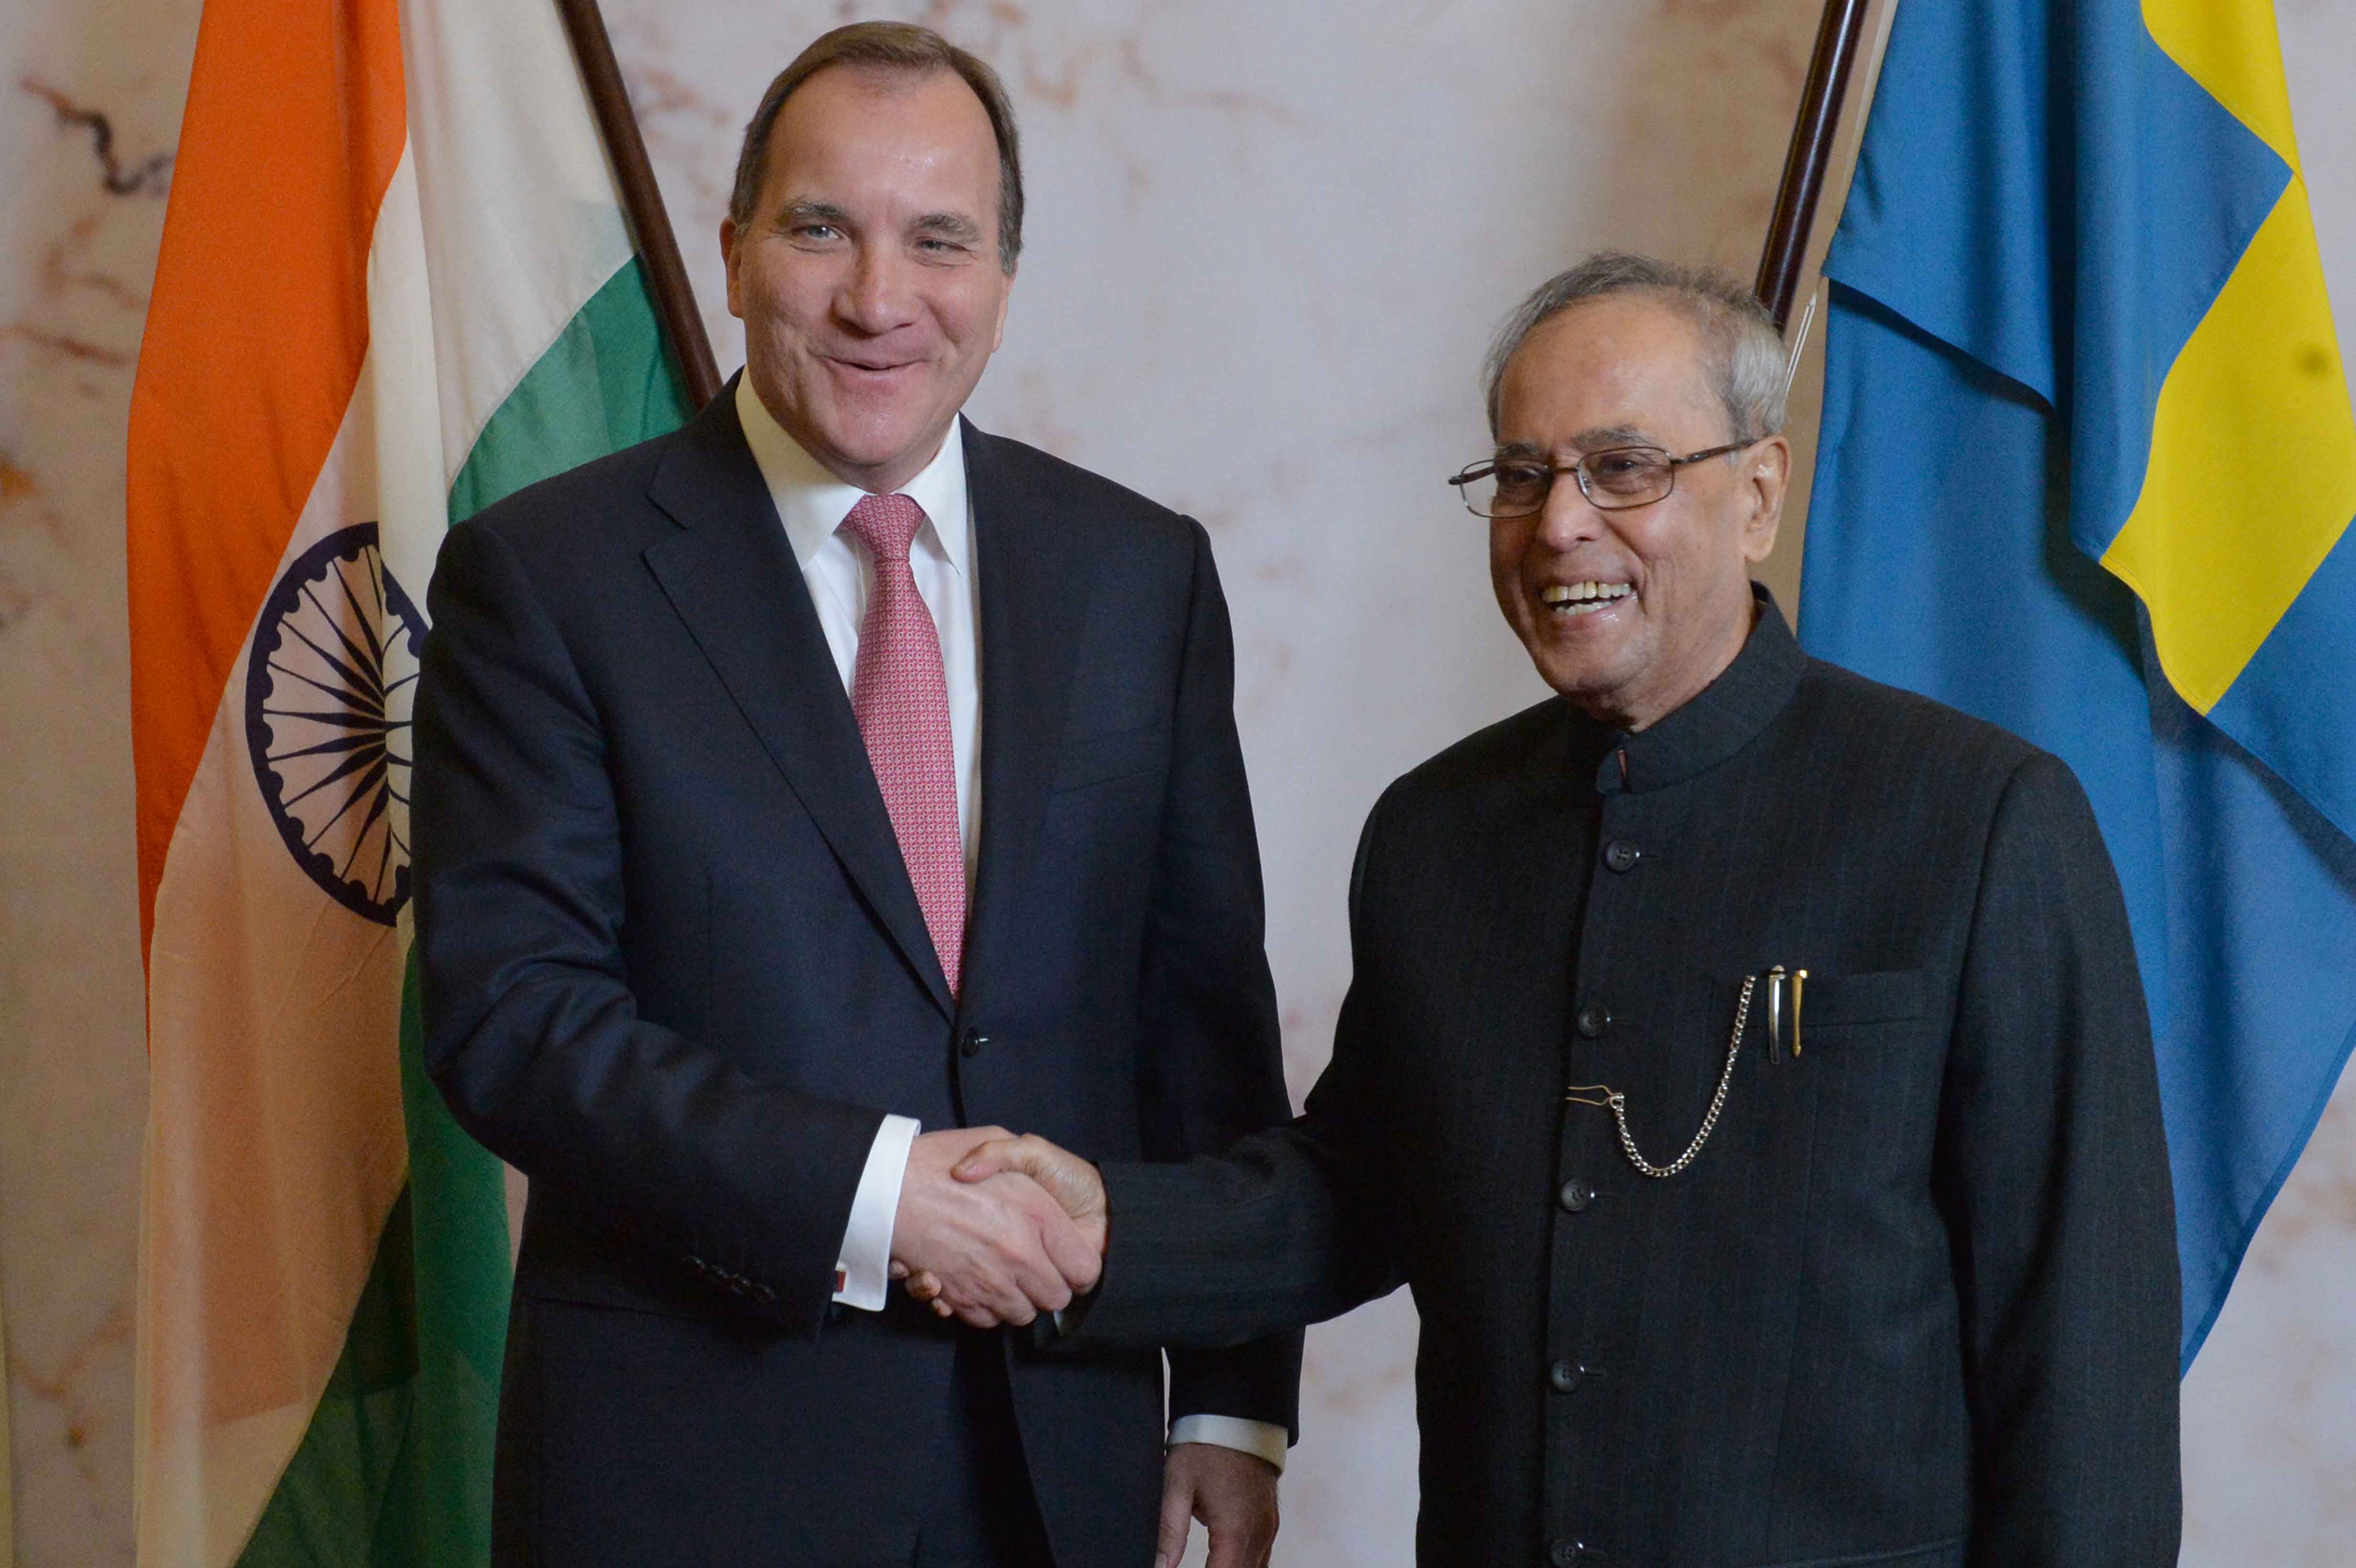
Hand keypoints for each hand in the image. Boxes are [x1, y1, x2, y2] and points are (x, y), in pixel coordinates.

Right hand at [887, 1127, 1100, 1328]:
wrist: (883, 1186)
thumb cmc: (942, 1159)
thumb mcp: (997, 1138)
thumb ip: (1027, 1163)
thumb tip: (1045, 1200)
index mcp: (1038, 1217)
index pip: (1084, 1269)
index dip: (1078, 1266)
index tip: (1066, 1258)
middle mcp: (1018, 1256)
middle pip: (1055, 1299)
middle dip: (1049, 1287)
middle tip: (1034, 1268)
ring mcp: (988, 1281)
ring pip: (1021, 1314)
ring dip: (1017, 1299)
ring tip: (1002, 1273)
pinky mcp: (959, 1298)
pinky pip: (985, 1320)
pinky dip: (983, 1308)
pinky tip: (974, 1281)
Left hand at [1158, 1441, 1278, 1567]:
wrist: (1237, 1413)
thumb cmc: (1205, 1445)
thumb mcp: (1178, 1483)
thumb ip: (1169, 1531)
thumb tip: (1159, 1567)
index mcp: (1236, 1529)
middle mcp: (1259, 1533)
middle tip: (1191, 1565)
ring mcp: (1268, 1527)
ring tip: (1207, 1564)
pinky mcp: (1270, 1521)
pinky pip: (1261, 1558)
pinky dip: (1243, 1566)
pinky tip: (1222, 1563)